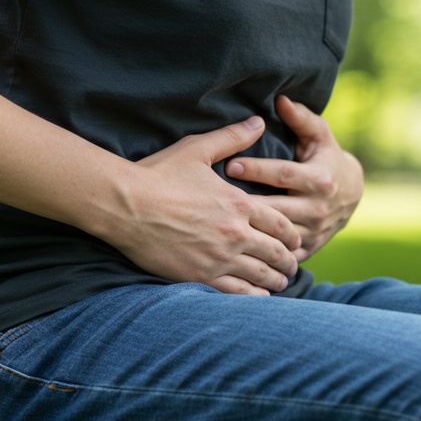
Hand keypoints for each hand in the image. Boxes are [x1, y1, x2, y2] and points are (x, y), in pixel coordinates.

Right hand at [114, 116, 300, 295]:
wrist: (125, 204)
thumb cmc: (158, 174)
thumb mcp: (198, 149)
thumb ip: (232, 138)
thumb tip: (259, 121)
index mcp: (239, 203)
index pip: (279, 223)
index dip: (292, 235)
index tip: (295, 241)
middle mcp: (235, 232)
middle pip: (275, 252)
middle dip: (288, 261)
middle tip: (292, 267)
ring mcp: (219, 257)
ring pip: (260, 275)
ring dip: (275, 281)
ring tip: (280, 284)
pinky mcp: (200, 275)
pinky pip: (237, 292)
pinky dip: (253, 297)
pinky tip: (258, 298)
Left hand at [225, 96, 363, 259]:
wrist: (352, 194)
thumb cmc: (326, 157)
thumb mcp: (320, 135)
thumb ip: (300, 118)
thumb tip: (280, 99)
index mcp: (320, 179)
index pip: (283, 174)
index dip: (257, 169)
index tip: (229, 164)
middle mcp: (318, 208)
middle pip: (276, 209)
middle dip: (246, 204)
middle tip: (214, 198)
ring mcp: (313, 232)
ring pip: (276, 236)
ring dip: (248, 232)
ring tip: (216, 224)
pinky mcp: (308, 248)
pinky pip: (280, 255)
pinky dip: (259, 254)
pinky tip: (232, 249)